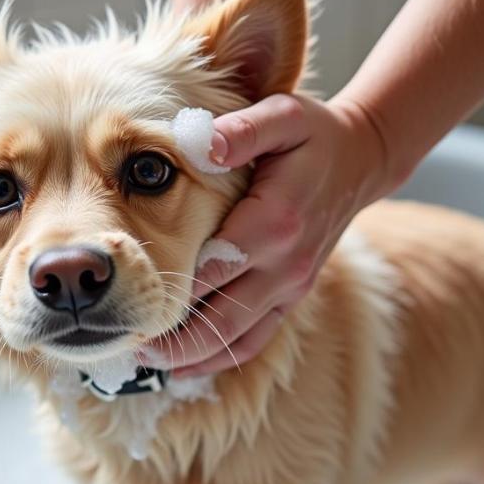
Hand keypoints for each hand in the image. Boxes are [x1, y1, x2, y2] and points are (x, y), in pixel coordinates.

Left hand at [140, 92, 391, 375]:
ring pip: (237, 338)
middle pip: (221, 317)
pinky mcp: (292, 296)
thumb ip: (241, 130)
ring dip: (191, 356)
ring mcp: (291, 286)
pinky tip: (185, 368)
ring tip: (145, 361)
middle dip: (172, 338)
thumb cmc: (313, 136)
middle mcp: (285, 264)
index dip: (169, 289)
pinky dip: (221, 359)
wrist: (360, 162)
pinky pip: (257, 339)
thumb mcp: (283, 115)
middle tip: (124, 344)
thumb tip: (199, 142)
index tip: (127, 298)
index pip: (211, 269)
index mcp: (275, 221)